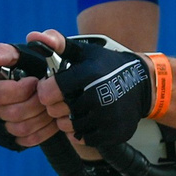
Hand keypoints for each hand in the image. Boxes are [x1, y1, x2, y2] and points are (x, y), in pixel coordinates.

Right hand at [0, 35, 66, 150]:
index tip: (35, 81)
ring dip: (42, 116)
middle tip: (48, 94)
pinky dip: (45, 130)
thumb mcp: (27, 52)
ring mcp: (0, 125)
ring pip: (21, 129)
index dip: (19, 90)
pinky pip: (28, 140)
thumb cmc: (34, 63)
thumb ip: (9, 52)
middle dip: (35, 103)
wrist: (50, 82)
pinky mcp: (13, 139)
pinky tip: (53, 118)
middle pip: (11, 114)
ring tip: (52, 104)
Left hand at [52, 33, 158, 149]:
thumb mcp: (84, 51)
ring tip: (76, 109)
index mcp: (91, 74)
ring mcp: (109, 117)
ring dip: (67, 120)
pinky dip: (81, 132)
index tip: (51, 87)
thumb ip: (57, 43)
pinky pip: (84, 140)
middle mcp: (101, 97)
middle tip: (66, 99)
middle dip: (56, 105)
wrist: (143, 85)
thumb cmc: (106, 66)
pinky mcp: (115, 133)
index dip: (45, 90)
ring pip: (68, 127)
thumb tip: (32, 36)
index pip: (49, 91)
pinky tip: (87, 120)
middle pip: (56, 111)